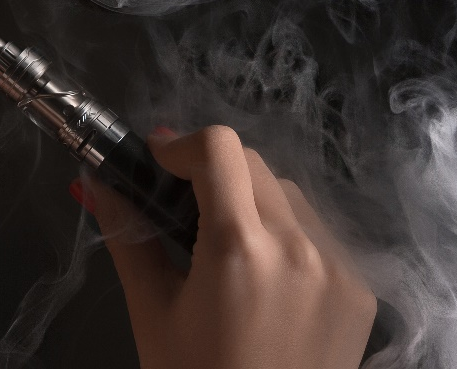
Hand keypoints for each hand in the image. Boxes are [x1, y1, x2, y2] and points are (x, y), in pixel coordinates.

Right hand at [75, 125, 376, 368]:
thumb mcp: (152, 311)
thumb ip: (127, 235)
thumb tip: (96, 181)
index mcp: (241, 248)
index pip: (218, 149)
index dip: (180, 145)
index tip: (155, 163)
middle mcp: (300, 245)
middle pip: (252, 165)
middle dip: (210, 173)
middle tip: (177, 203)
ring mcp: (339, 266)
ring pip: (286, 194)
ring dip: (249, 200)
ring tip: (221, 245)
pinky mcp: (361, 288)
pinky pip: (317, 233)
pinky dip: (285, 236)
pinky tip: (264, 276)